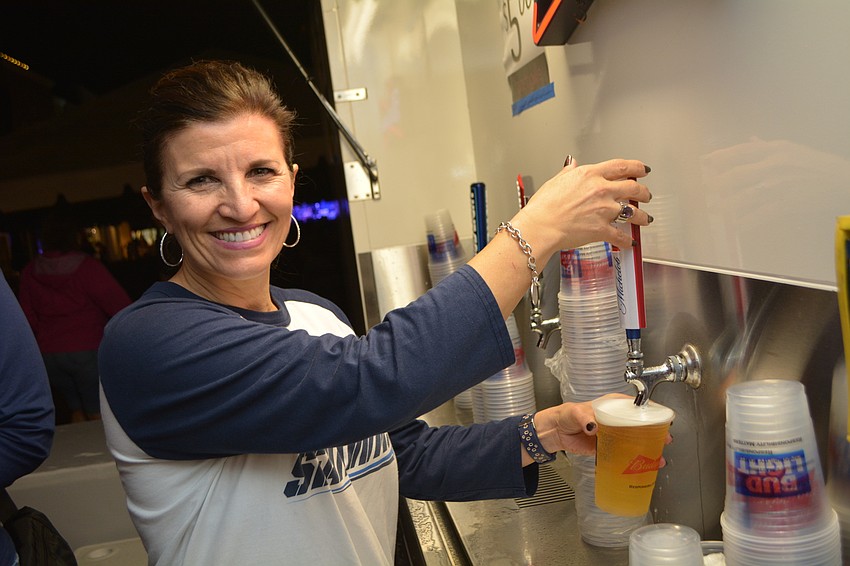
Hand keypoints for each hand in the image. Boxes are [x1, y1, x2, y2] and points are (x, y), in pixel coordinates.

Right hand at [514, 158, 652, 257]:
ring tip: (645, 218)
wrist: (540, 226)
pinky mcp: (602, 230)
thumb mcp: (555, 181)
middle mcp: (601, 190)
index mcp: (590, 175)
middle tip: (646, 194)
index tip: (642, 169)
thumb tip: (572, 165)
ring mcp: (604, 210)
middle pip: (633, 187)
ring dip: (642, 216)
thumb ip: (568, 172)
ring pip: (633, 212)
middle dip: (644, 192)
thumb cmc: (543, 206)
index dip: (637, 167)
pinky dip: (627, 241)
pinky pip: (621, 236)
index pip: (621, 166)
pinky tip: (630, 242)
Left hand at [523, 393, 672, 465]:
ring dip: (648, 448)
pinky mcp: (610, 447)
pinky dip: (634, 459)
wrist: (557, 432)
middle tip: (665, 440)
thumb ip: (584, 418)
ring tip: (658, 458)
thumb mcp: (575, 413)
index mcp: (612, 405)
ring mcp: (615, 434)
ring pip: (636, 439)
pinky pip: (625, 453)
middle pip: (641, 424)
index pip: (636, 406)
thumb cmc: (567, 416)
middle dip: (655, 432)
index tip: (662, 420)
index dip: (651, 413)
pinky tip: (643, 467)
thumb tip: (593, 426)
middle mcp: (617, 418)